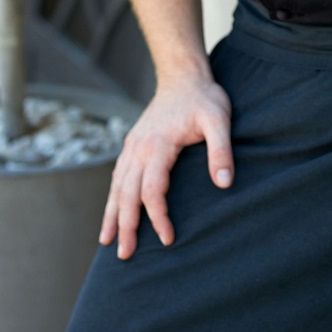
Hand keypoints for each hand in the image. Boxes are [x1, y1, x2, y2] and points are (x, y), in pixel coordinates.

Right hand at [99, 74, 233, 259]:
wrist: (183, 76)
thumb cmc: (204, 99)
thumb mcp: (219, 120)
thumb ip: (221, 151)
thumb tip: (224, 184)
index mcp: (158, 145)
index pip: (152, 189)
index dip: (158, 216)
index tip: (168, 239)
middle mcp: (139, 148)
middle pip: (127, 193)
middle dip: (126, 225)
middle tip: (125, 256)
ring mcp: (133, 146)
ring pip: (117, 186)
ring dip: (112, 215)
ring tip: (107, 242)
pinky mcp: (132, 144)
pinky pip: (117, 176)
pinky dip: (112, 197)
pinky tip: (111, 213)